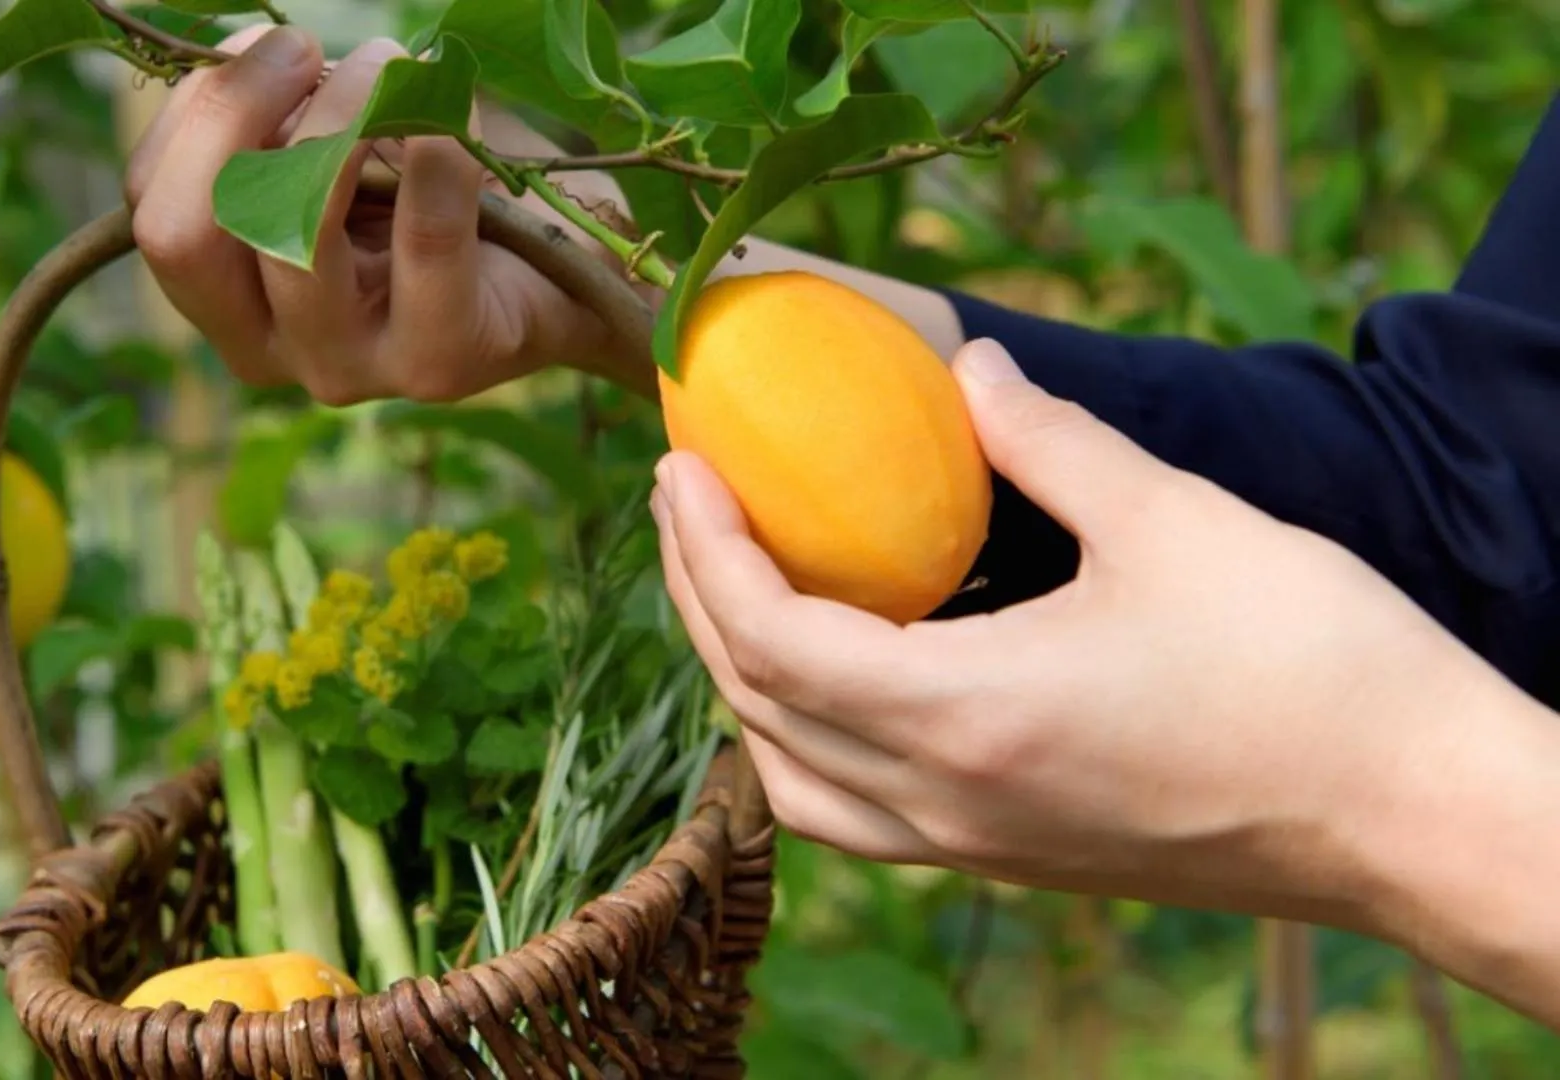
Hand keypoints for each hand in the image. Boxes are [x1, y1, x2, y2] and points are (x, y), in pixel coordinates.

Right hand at [125, 25, 633, 403]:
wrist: (570, 271)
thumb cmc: (441, 195)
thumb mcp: (338, 145)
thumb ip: (273, 115)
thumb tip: (236, 53)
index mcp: (230, 300)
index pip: (153, 210)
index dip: (195, 110)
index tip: (266, 44)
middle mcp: (271, 350)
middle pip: (183, 237)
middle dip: (232, 113)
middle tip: (305, 49)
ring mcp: (348, 369)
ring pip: (287, 240)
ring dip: (335, 119)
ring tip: (392, 64)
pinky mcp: (438, 361)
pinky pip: (423, 234)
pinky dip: (436, 147)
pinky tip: (452, 104)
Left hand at [651, 337, 1540, 930]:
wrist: (1413, 814)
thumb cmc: (1311, 664)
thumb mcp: (1175, 522)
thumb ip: (1051, 443)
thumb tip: (970, 370)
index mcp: (968, 718)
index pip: (771, 641)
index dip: (706, 551)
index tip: (681, 469)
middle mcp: (948, 803)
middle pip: (759, 709)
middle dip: (700, 599)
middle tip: (687, 502)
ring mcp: (977, 847)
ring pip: (795, 783)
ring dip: (743, 685)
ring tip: (740, 586)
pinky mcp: (1014, 860)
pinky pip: (858, 816)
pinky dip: (806, 746)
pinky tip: (834, 674)